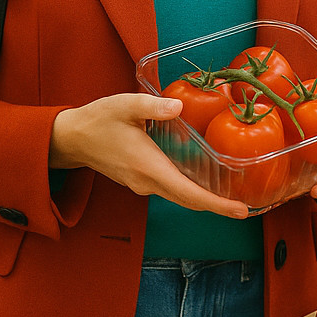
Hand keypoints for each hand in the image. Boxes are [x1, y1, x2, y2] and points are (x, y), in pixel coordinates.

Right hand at [50, 93, 248, 218]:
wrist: (72, 138)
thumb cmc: (99, 119)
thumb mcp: (126, 105)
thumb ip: (154, 105)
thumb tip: (180, 106)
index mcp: (149, 167)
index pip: (189, 193)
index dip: (216, 204)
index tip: (240, 210)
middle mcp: (147, 182)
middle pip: (188, 200)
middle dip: (217, 205)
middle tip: (244, 207)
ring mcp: (142, 184)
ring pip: (179, 196)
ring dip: (203, 198)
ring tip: (230, 194)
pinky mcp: (139, 180)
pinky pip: (169, 189)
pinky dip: (189, 189)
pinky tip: (202, 178)